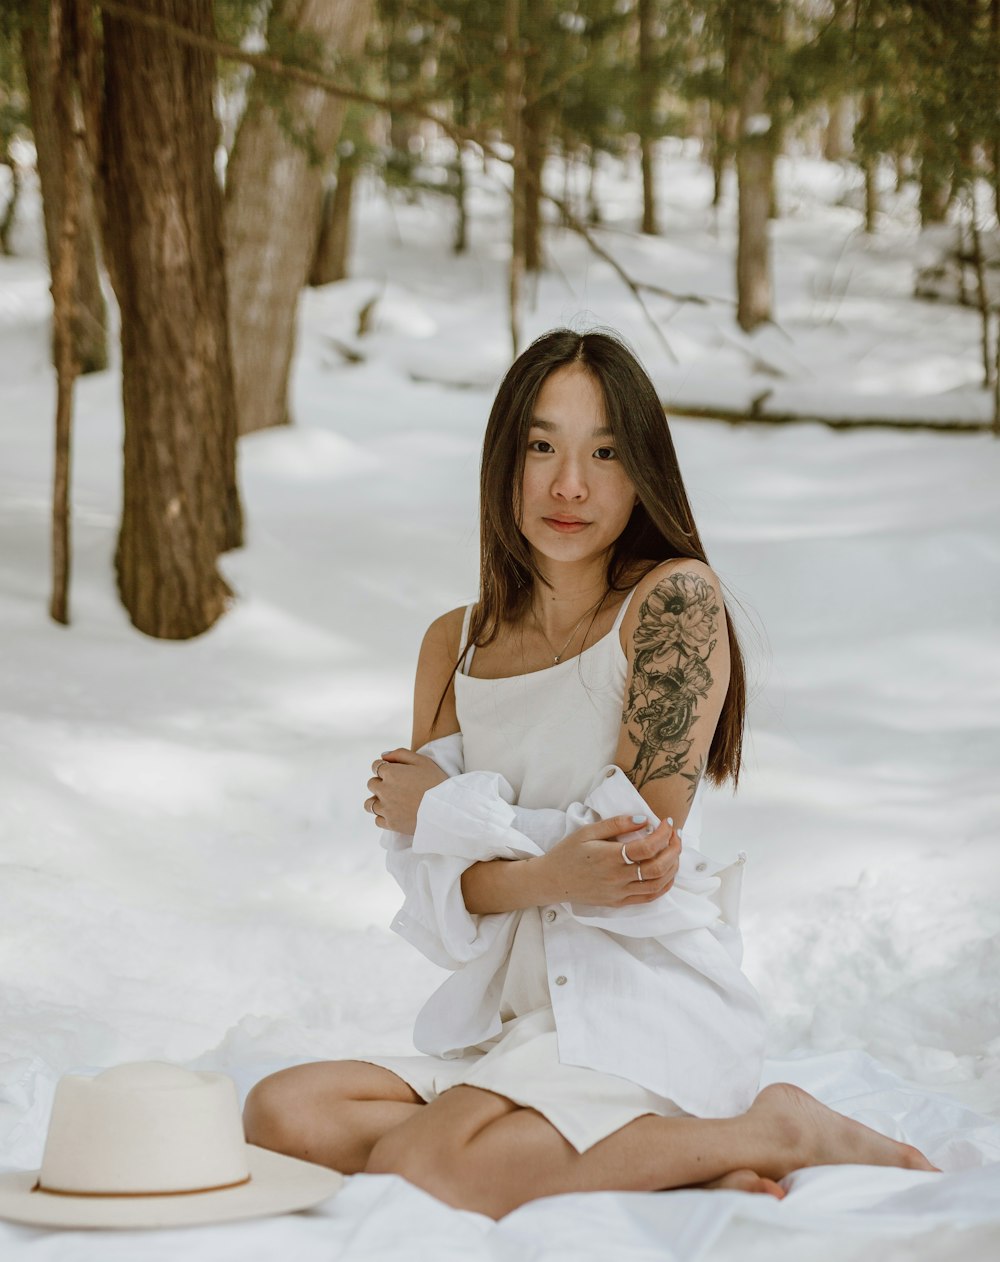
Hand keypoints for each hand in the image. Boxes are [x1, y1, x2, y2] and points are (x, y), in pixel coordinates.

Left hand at [365, 747, 448, 833]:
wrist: (445, 809)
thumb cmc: (436, 782)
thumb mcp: (422, 760)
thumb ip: (400, 754)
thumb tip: (383, 755)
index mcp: (390, 773)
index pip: (375, 766)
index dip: (384, 768)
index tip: (394, 772)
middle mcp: (384, 790)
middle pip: (371, 784)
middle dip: (381, 783)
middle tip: (397, 787)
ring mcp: (386, 808)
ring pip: (369, 804)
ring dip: (378, 800)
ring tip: (392, 801)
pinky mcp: (390, 823)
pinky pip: (377, 819)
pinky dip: (383, 816)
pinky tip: (394, 813)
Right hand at [534, 814, 680, 907]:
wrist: (552, 880)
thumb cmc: (568, 853)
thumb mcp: (587, 831)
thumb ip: (616, 824)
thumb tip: (643, 819)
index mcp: (609, 857)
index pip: (647, 847)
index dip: (663, 834)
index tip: (667, 821)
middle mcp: (617, 878)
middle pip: (658, 867)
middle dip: (674, 849)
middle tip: (676, 834)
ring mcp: (619, 893)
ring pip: (658, 884)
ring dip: (672, 866)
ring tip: (674, 850)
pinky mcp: (619, 902)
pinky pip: (648, 897)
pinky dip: (664, 885)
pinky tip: (668, 872)